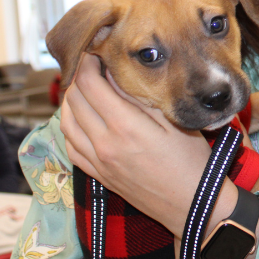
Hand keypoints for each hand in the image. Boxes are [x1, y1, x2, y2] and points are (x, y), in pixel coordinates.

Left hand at [60, 53, 225, 236]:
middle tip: (92, 66)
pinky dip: (70, 127)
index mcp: (125, 127)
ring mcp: (98, 162)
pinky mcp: (98, 176)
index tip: (96, 52)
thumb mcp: (173, 121)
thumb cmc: (192, 161)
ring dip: (71, 101)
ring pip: (66, 123)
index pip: (89, 85)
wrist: (193, 206)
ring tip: (86, 89)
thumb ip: (140, 97)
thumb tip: (115, 72)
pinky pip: (70, 147)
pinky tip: (83, 119)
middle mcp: (104, 144)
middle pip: (73, 100)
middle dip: (78, 77)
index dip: (88, 63)